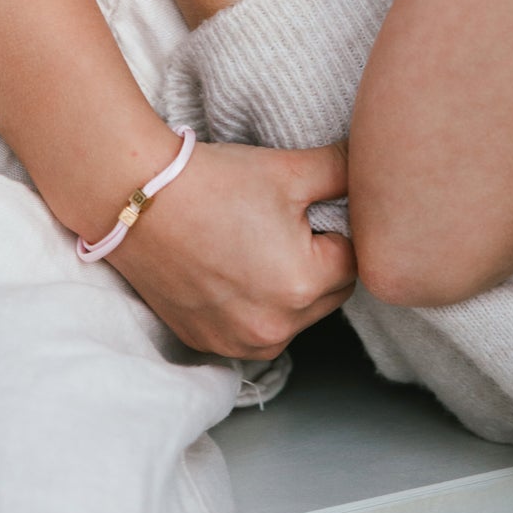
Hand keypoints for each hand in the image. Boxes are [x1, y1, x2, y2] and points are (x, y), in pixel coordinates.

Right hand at [117, 139, 355, 358]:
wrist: (137, 198)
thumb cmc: (214, 181)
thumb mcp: (290, 169)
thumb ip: (346, 171)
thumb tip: (375, 171)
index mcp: (303, 287)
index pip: (353, 262)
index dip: (334, 230)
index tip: (303, 209)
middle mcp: (274, 329)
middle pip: (326, 296)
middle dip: (315, 262)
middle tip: (278, 222)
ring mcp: (237, 343)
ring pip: (292, 317)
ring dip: (286, 288)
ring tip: (251, 242)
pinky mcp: (206, 343)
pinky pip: (251, 329)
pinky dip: (250, 304)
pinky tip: (228, 266)